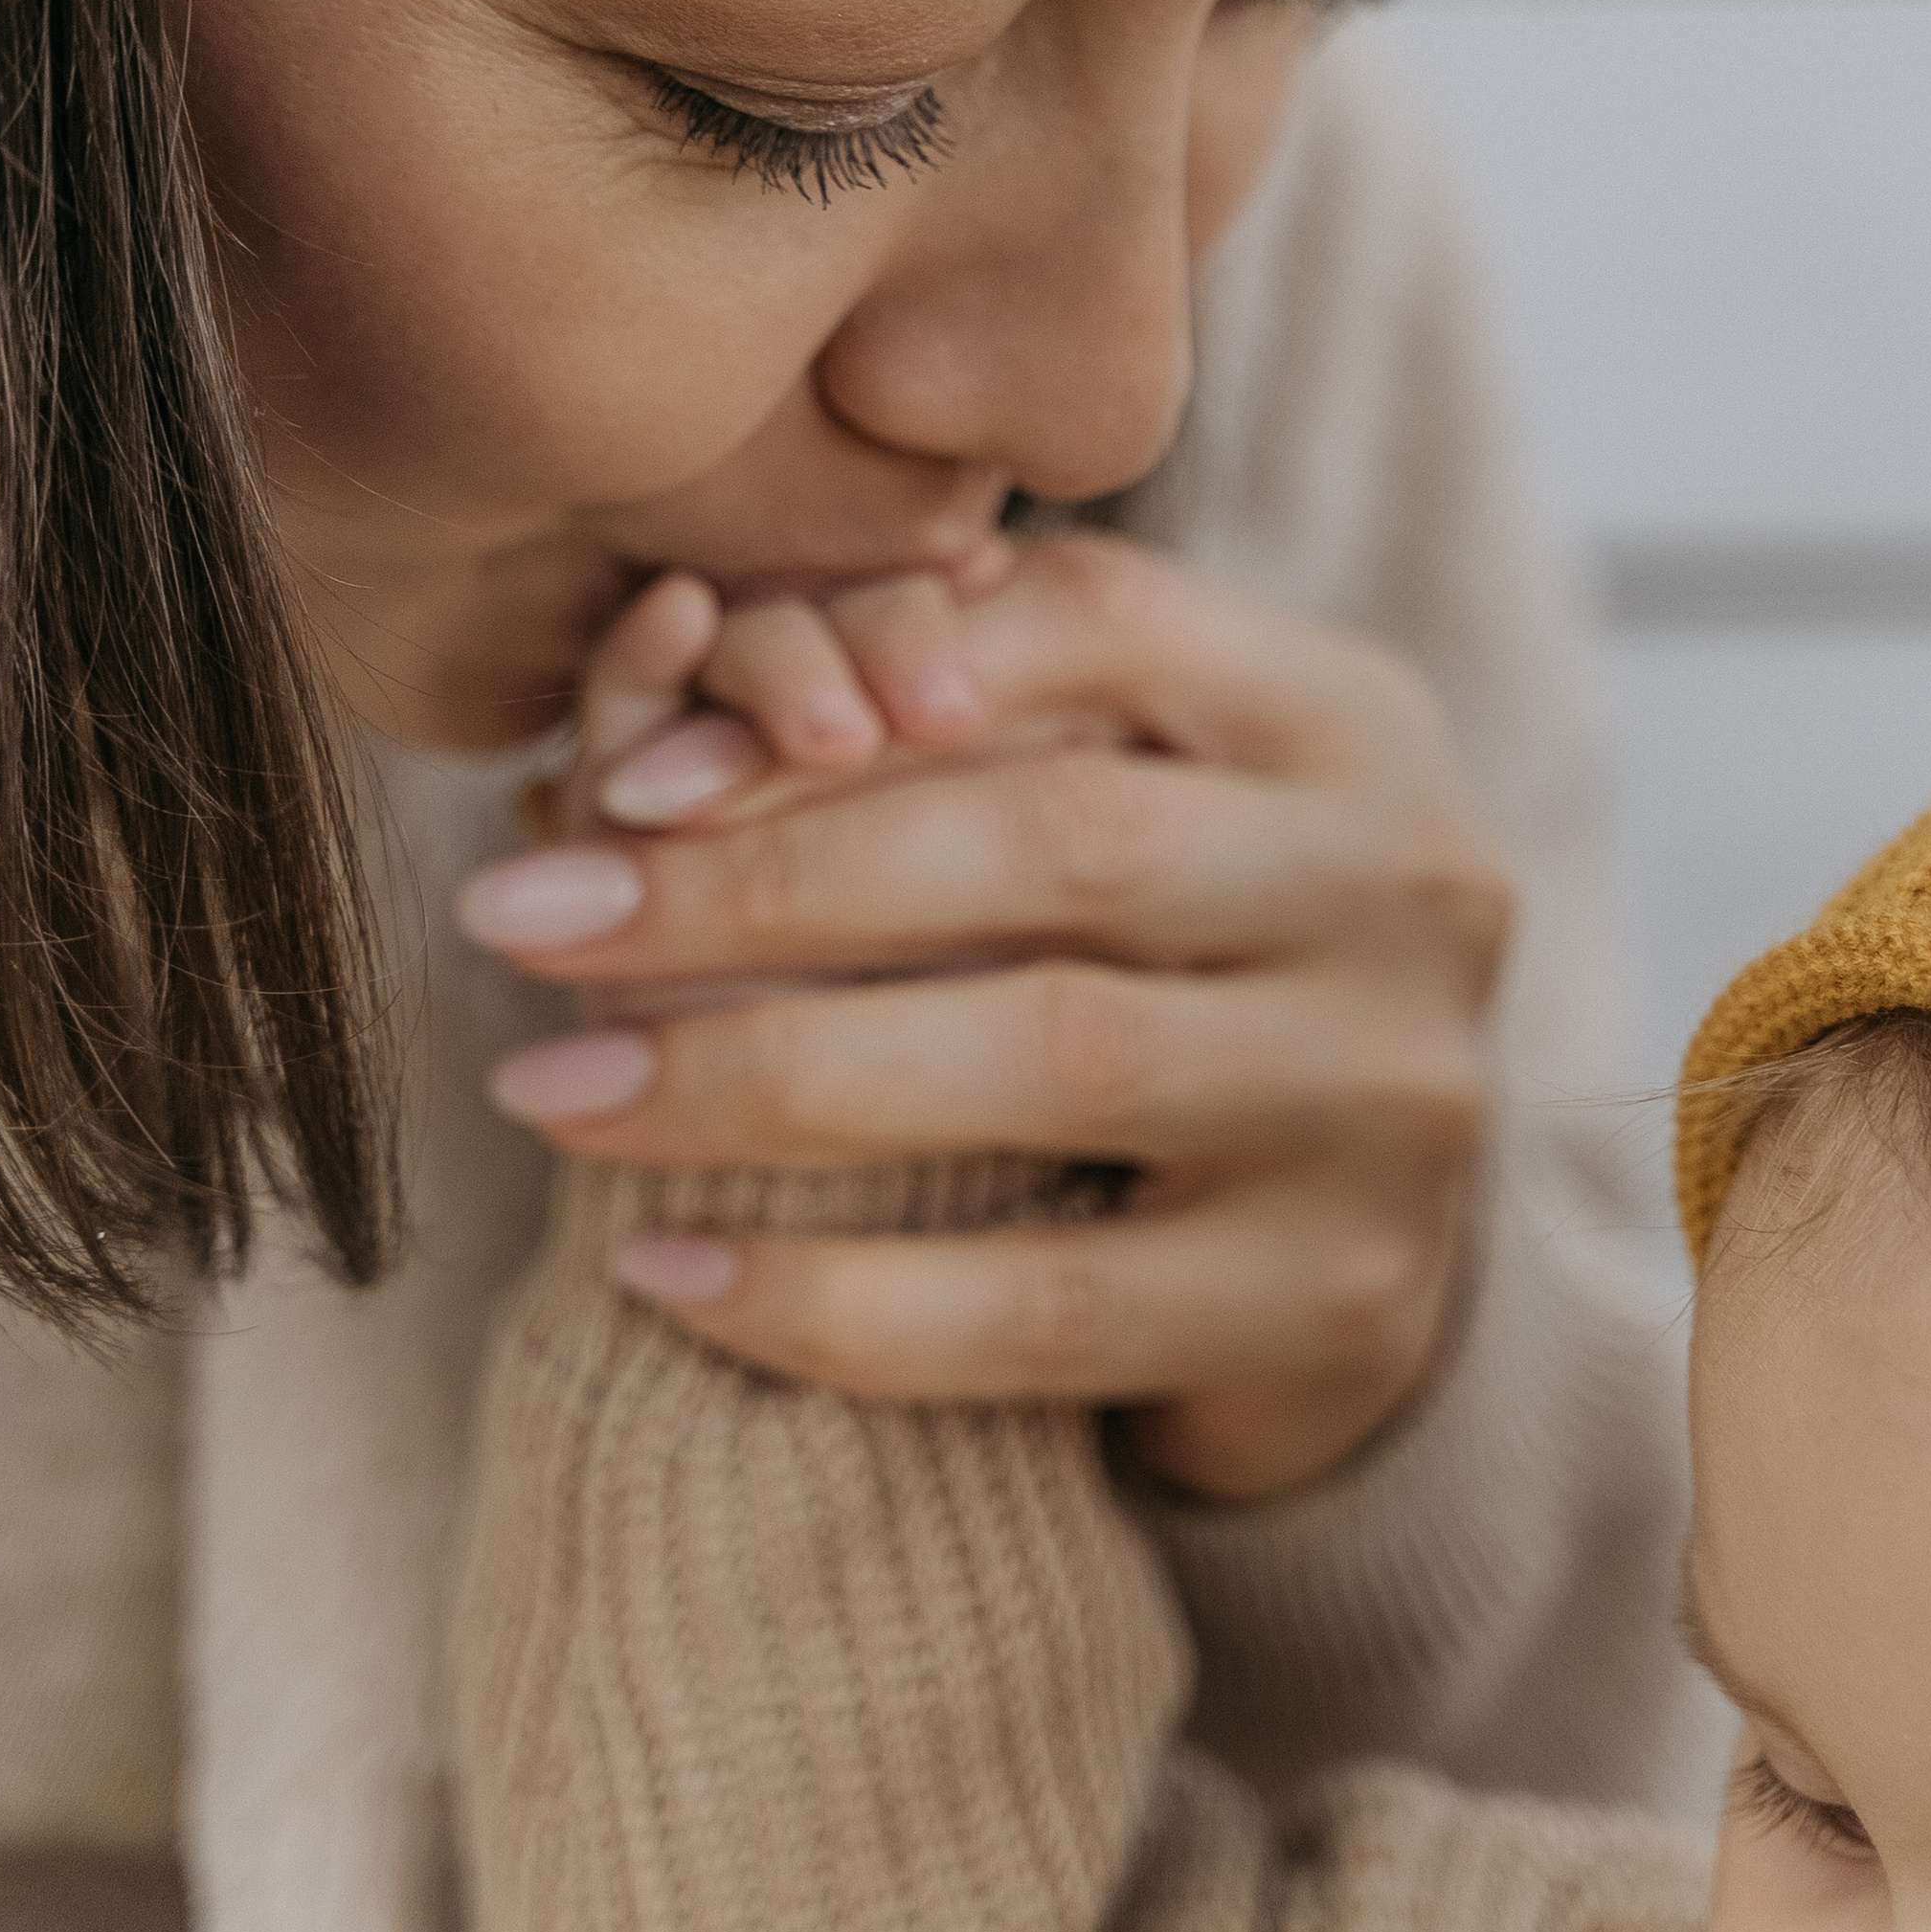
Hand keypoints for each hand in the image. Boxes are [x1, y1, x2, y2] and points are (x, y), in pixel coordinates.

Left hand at [457, 536, 1510, 1500]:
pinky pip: (1050, 1306)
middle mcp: (1402, 880)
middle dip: (760, 879)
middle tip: (528, 920)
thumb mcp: (1102, 793)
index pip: (1088, 625)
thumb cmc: (1155, 962)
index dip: (847, 676)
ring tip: (554, 1088)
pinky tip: (668, 1276)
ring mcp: (1389, 1096)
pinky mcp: (1340, 1302)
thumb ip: (937, 713)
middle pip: (1055, 839)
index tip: (625, 775)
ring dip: (761, 1076)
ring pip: (1048, 1057)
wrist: (1340, 1243)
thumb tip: (662, 683)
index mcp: (1336, 712)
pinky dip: (838, 1299)